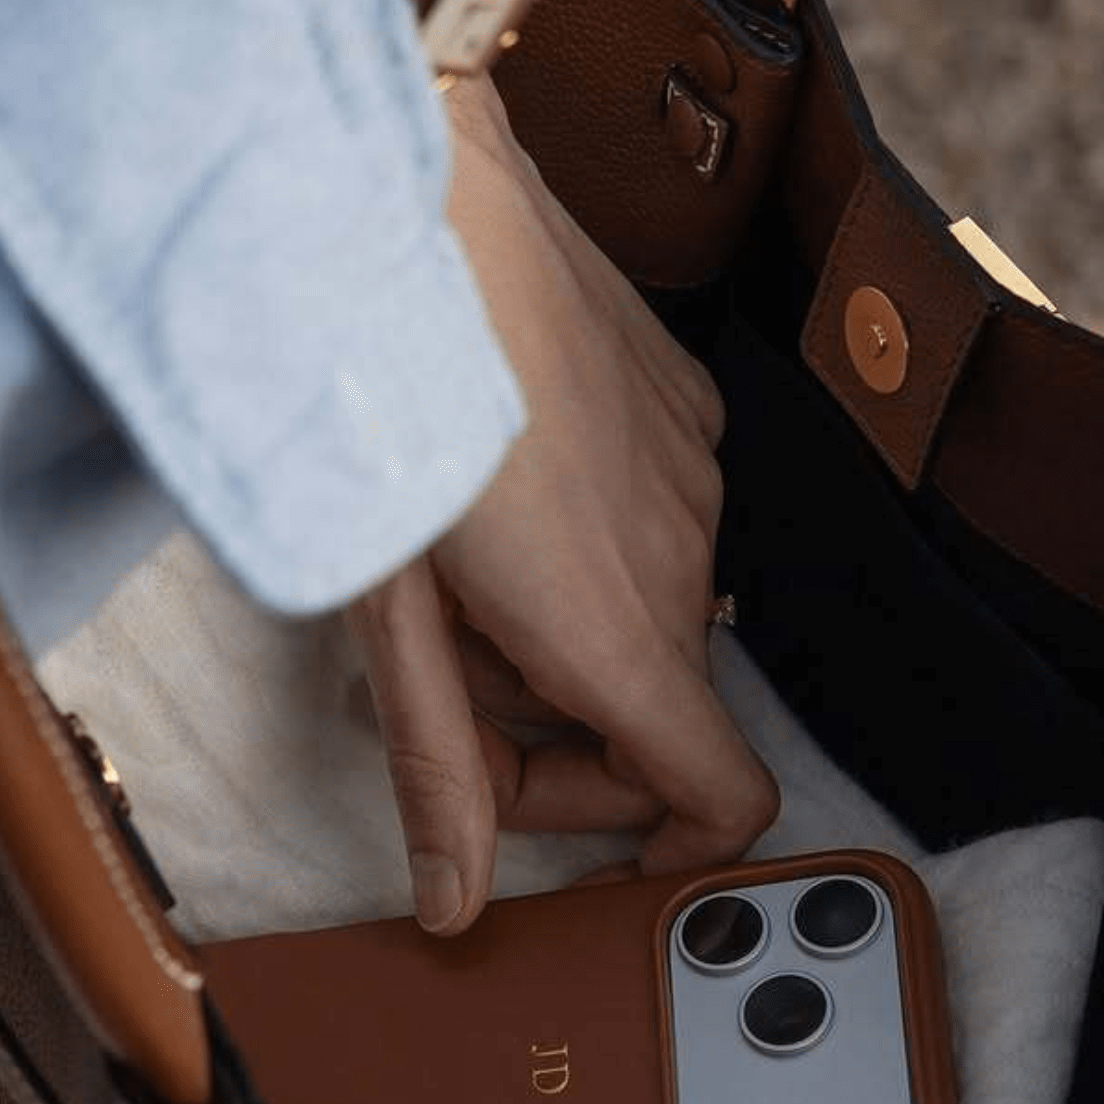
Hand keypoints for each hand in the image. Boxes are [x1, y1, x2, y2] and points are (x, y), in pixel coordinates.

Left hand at [349, 80, 776, 935]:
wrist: (418, 200)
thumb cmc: (381, 409)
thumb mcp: (386, 617)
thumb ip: (437, 767)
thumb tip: (456, 903)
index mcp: (613, 629)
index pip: (723, 796)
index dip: (666, 851)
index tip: (591, 857)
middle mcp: (684, 555)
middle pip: (659, 712)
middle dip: (556, 730)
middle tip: (443, 681)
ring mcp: (696, 470)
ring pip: (650, 611)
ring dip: (564, 632)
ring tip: (453, 568)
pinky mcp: (686, 402)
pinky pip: (658, 519)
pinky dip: (588, 545)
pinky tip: (500, 488)